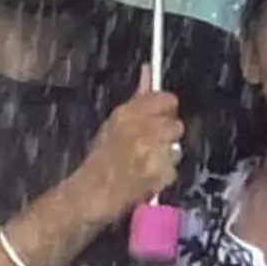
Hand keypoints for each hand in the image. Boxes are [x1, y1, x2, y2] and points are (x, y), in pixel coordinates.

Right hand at [68, 74, 184, 224]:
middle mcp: (144, 130)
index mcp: (128, 114)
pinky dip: (163, 175)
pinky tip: (147, 178)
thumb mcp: (112, 125)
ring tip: (146, 164)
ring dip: (165, 156)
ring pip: (176, 149)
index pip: (166, 99)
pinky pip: (172, 170)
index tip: (162, 116)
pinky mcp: (161, 175)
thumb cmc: (98, 160)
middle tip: (151, 145)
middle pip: (175, 125)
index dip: (166, 109)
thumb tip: (149, 71)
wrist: (90, 195)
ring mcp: (154, 153)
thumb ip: (137, 99)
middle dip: (167, 136)